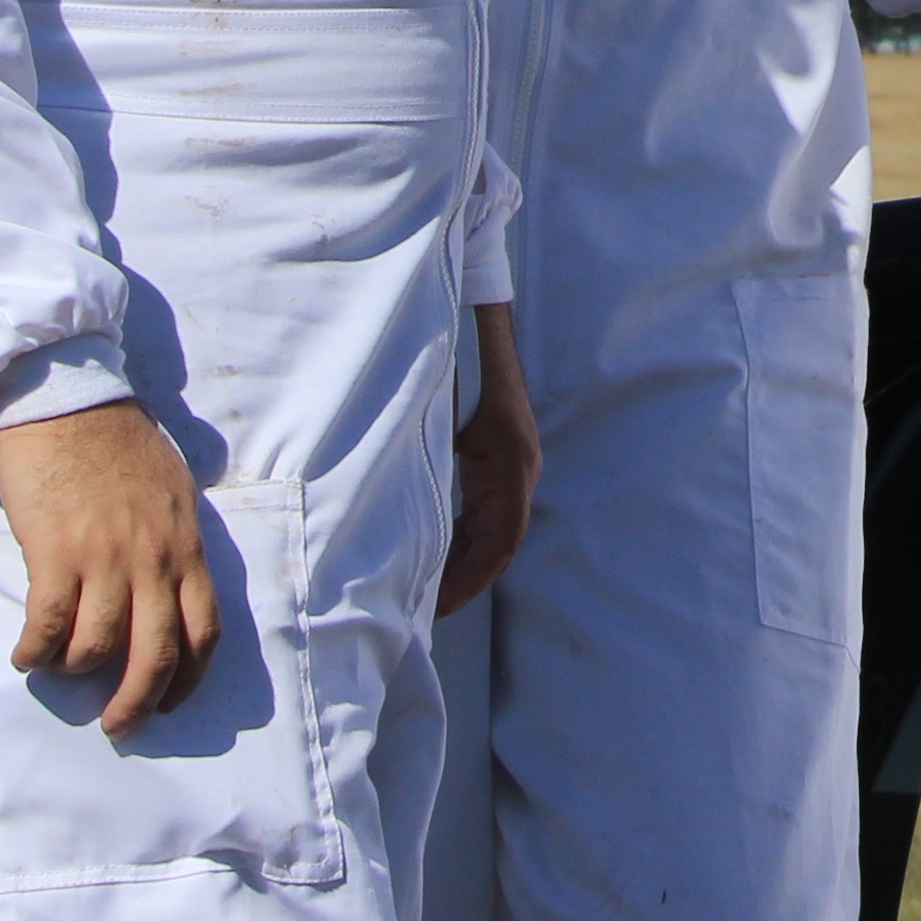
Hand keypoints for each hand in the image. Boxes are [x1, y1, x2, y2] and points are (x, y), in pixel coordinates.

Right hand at [0, 399, 220, 735]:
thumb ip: (175, 537)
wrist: (69, 398)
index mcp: (186, 543)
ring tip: (60, 670)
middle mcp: (153, 557)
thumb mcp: (172, 487)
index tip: (172, 701)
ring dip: (76, 671)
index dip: (191, 676)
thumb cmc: (117, 439)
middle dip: (138, 702)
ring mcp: (105, 556)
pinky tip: (27, 655)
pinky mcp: (56, 551)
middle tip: (118, 726)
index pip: (205, 626)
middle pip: (157, 652)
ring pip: (98, 646)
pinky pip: (50, 625)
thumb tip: (173, 580)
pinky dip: (37, 651)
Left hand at [441, 304, 536, 618]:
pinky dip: (471, 534)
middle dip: (466, 579)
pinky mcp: (504, 449)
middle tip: (424, 613)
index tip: (435, 610)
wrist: (475, 307)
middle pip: (501, 540)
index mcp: (507, 463)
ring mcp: (517, 456)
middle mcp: (521, 464)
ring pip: (499, 524)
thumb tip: (400, 533)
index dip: (468, 581)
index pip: (497, 542)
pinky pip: (495, 504)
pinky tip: (443, 547)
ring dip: (469, 558)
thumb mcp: (430, 418)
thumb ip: (421, 470)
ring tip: (429, 590)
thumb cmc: (449, 358)